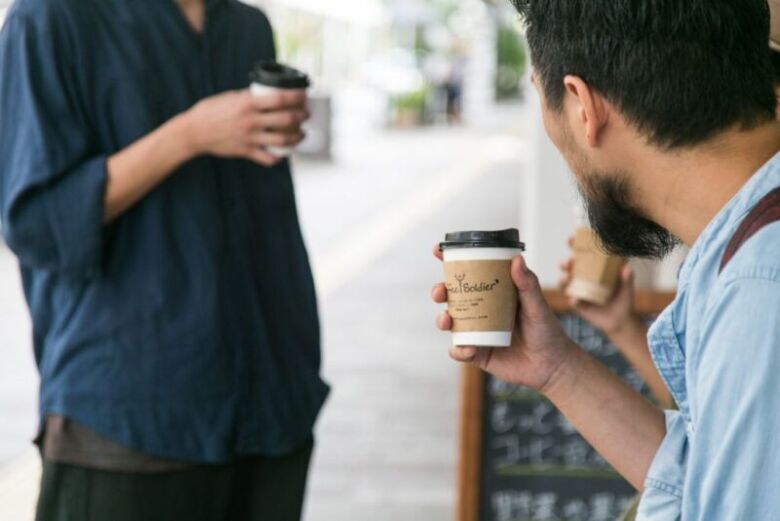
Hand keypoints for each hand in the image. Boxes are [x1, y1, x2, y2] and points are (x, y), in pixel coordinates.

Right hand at [183, 89, 308, 165]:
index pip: (279, 99)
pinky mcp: (246, 151)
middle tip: (305, 115)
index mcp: (248, 104)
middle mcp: (251, 121)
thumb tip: (267, 95)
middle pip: (286, 119)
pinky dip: (279, 157)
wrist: (194, 132)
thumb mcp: (231, 97)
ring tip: (301, 134)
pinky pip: (269, 158)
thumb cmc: (210, 112)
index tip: (302, 96)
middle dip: (301, 117)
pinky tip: (284, 153)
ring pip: (283, 140)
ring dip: (297, 137)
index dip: (296, 98)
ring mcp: (250, 138)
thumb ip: (250, 97)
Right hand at [432, 245, 578, 392]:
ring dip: (442, 319)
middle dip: (440, 291)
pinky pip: (459, 351)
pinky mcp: (477, 353)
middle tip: (440, 292)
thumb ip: (527, 284)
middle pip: (452, 296)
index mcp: (493, 293)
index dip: (451, 262)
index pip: (470, 274)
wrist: (551, 366)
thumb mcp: (537, 305)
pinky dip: (459, 350)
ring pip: (450, 323)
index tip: (439, 251)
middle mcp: (481, 310)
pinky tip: (469, 349)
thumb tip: (517, 259)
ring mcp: (477, 332)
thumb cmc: (546, 331)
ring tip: (448, 320)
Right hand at [559, 243, 640, 336]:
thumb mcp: (627, 287)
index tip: (572, 238)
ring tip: (567, 278)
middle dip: (565, 262)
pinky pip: (572, 300)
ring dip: (563, 278)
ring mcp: (578, 290)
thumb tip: (626, 268)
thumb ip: (627, 278)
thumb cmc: (624, 299)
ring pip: (565, 281)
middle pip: (569, 266)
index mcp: (593, 268)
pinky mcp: (577, 303)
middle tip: (569, 262)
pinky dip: (573, 299)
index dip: (575, 244)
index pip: (582, 253)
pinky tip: (576, 299)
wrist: (620, 320)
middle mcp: (583, 277)